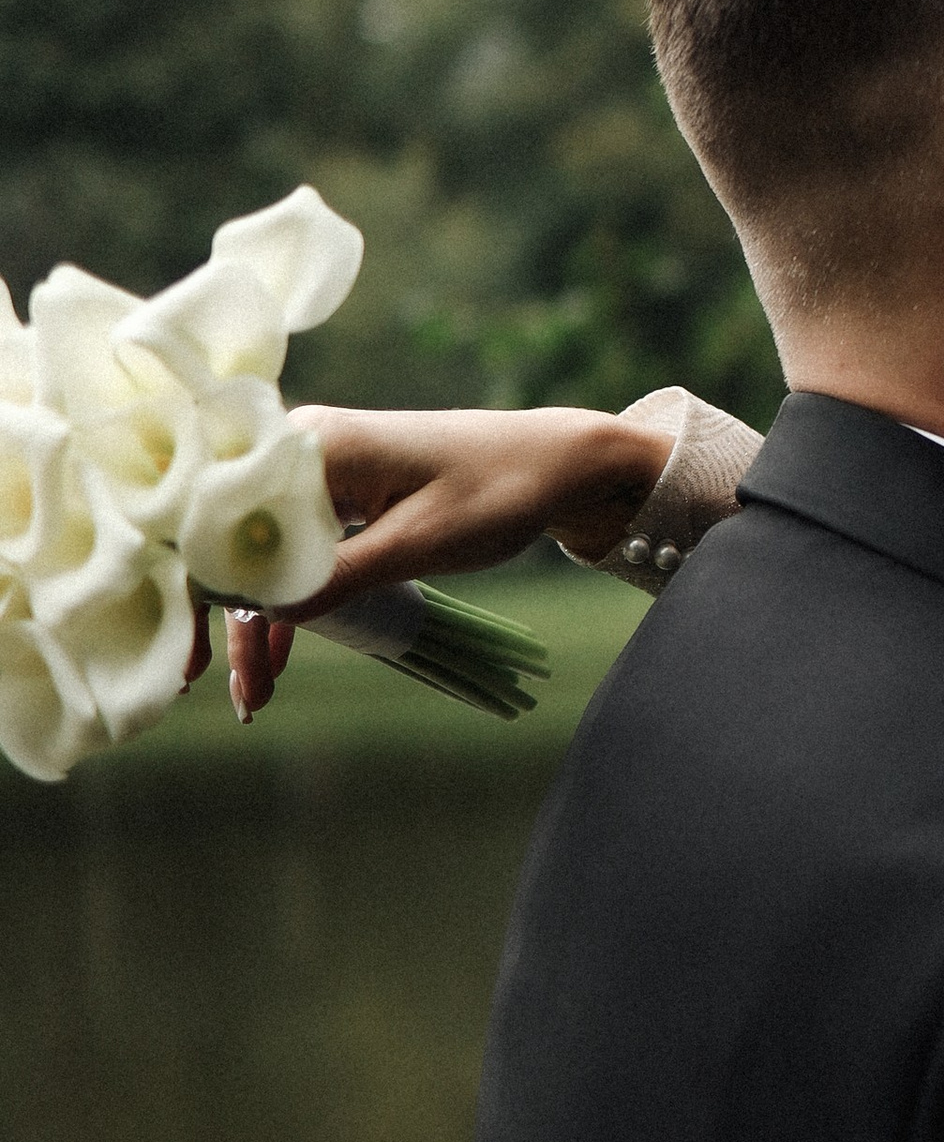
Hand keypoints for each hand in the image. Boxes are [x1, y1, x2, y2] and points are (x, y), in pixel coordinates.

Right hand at [213, 405, 670, 721]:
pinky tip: (276, 665)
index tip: (187, 644)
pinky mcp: (340, 499)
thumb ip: (338, 576)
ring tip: (253, 696)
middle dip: (221, 613)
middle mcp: (304, 451)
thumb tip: (262, 613)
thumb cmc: (497, 491)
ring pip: (265, 554)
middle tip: (199, 681)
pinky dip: (290, 607)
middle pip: (237, 537)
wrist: (557, 465)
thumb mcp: (416, 544)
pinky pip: (296, 555)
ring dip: (257, 622)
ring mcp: (321, 475)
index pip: (224, 513)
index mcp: (314, 445)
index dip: (196, 581)